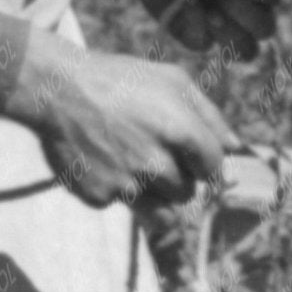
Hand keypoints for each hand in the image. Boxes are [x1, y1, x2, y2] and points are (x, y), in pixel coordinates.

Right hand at [7, 30, 230, 207]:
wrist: (56, 89)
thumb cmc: (120, 80)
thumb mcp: (171, 81)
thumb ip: (211, 116)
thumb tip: (236, 148)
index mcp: (180, 130)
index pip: (214, 168)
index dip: (204, 161)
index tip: (188, 152)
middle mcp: (156, 162)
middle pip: (187, 193)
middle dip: (176, 178)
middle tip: (150, 151)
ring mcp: (126, 183)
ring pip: (162, 212)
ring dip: (154, 192)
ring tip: (132, 160)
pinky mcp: (100, 197)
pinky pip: (124, 206)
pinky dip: (118, 190)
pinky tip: (105, 162)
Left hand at [104, 0, 291, 60]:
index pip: (276, 0)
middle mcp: (241, 4)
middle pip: (267, 30)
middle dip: (246, 9)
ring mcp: (217, 20)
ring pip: (248, 52)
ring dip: (232, 29)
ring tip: (211, 6)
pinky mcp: (191, 31)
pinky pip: (207, 46)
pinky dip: (200, 25)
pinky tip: (186, 4)